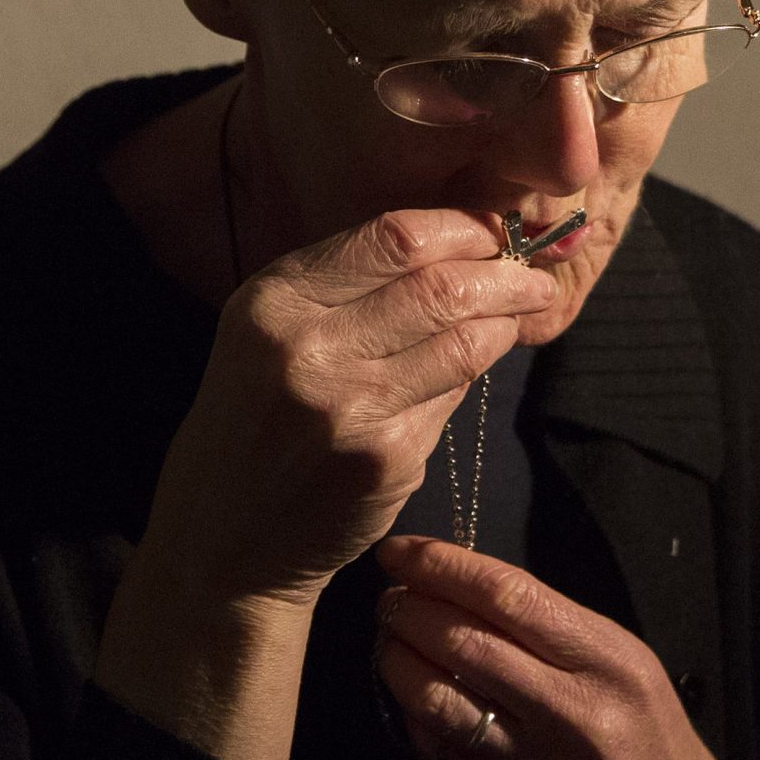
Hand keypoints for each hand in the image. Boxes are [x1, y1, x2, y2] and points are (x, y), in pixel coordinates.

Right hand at [143, 209, 556, 607]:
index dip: (464, 228)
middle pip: (441, 287)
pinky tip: (470, 369)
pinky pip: (452, 398)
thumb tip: (465, 245)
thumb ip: (351, 284)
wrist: (225, 531)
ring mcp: (350, 407)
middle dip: (506, 275)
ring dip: (505, 323)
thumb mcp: (272, 330)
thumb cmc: (258, 415)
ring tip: (519, 314)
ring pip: (464, 342)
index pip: (395, 238)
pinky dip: (471, 376)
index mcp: (275, 300)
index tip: (497, 230)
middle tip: (535, 277)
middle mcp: (307, 348)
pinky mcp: (386, 458)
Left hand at [371, 535, 759, 759]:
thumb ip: (555, 633)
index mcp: (611, 665)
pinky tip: (415, 705)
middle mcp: (575, 717)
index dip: (442, 566)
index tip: (401, 552)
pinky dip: (415, 721)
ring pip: (436, 701)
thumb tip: (464, 588)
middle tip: (390, 599)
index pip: (509, 595)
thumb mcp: (629, 673)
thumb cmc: (654, 751)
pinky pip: (440, 757)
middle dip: (408, 610)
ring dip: (396, 662)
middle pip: (462, 643)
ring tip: (390, 645)